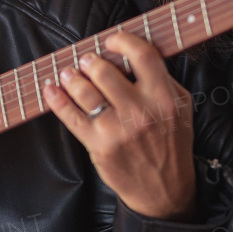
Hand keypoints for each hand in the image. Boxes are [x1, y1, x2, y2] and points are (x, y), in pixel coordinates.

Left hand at [43, 32, 196, 220]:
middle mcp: (141, 111)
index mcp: (164, 98)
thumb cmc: (171, 145)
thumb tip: (138, 55)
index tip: (111, 41)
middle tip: (86, 60)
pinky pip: (71, 117)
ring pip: (85, 91)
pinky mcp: (99, 145)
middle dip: (91, 61)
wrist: (165, 191)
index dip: (122, 42)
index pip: (142, 56)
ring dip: (72, 76)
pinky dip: (57, 100)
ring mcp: (117, 129)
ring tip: (68, 72)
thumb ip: (163, 80)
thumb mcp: (181, 108)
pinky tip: (51, 90)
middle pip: (105, 72)